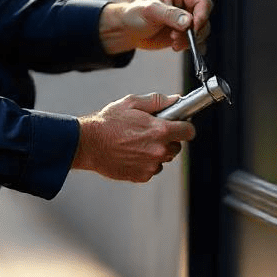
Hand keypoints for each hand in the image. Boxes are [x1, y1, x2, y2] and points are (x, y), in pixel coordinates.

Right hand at [72, 93, 195, 182]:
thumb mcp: (132, 103)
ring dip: (156, 152)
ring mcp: (151, 165)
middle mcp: (159, 149)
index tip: (180, 125)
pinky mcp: (142, 176)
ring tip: (137, 143)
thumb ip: (157, 101)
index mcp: (160, 130)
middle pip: (177, 146)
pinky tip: (131, 153)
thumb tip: (175, 100)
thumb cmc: (107, 122)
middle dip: (168, 139)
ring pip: (164, 158)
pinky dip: (145, 163)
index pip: (189, 131)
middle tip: (151, 132)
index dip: (185, 127)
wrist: (88, 144)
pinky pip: (152, 169)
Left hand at [98, 0, 213, 54]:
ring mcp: (187, 17)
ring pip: (202, 31)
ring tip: (173, 42)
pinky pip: (198, 41)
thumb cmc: (134, 14)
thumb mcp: (150, 11)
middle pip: (205, 17)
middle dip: (194, 31)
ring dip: (190, 40)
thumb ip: (170, 15)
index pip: (202, 1)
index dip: (201, 16)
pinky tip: (176, 46)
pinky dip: (191, 46)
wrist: (127, 30)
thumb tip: (188, 22)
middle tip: (176, 38)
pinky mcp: (185, 31)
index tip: (193, 28)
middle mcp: (186, 1)